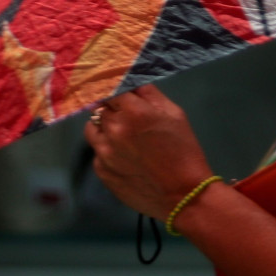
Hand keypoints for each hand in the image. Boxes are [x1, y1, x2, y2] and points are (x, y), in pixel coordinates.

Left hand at [84, 85, 213, 217]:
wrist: (184, 196)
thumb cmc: (184, 151)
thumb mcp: (174, 114)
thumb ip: (149, 94)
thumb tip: (131, 80)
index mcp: (133, 111)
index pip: (109, 87)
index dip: (113, 89)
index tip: (116, 91)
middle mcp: (113, 129)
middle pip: (99, 107)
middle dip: (111, 108)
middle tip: (126, 117)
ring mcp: (104, 152)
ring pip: (92, 128)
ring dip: (102, 127)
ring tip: (122, 137)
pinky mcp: (101, 171)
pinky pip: (96, 152)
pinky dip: (106, 150)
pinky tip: (125, 158)